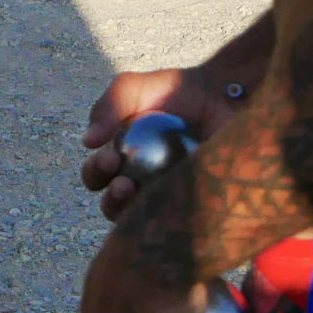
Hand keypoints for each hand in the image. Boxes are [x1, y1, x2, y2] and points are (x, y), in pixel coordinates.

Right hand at [81, 66, 239, 222]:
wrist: (225, 94)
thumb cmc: (179, 92)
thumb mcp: (136, 88)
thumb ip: (109, 105)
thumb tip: (88, 141)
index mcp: (123, 158)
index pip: (98, 177)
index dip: (96, 172)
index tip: (109, 158)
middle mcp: (142, 182)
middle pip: (114, 205)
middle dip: (111, 197)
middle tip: (122, 182)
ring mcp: (170, 198)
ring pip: (142, 222)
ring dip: (136, 213)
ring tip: (140, 194)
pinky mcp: (197, 208)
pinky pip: (177, 223)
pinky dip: (169, 218)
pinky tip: (172, 202)